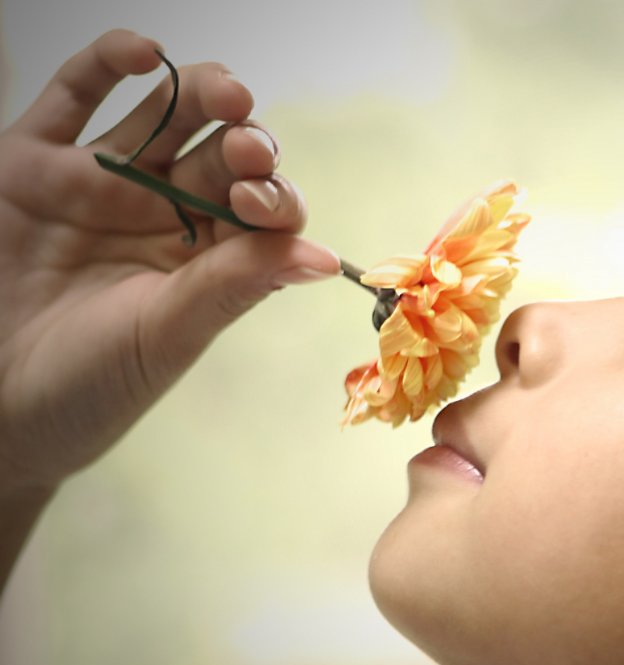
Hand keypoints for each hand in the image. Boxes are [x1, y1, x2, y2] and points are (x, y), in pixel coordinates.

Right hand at [0, 29, 340, 494]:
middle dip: (245, 143)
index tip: (259, 202)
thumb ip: (234, 286)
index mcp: (207, 258)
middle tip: (249, 147)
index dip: (271, 196)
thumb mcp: (166, 335)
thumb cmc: (87, 384)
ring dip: (199, 94)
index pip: (261, 210)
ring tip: (226, 94)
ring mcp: (100, 182)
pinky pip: (73, 96)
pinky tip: (143, 53)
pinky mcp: (33, 160)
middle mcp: (162, 213)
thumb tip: (323, 259)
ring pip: (162, 116)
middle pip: (221, 155)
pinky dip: (106, 64)